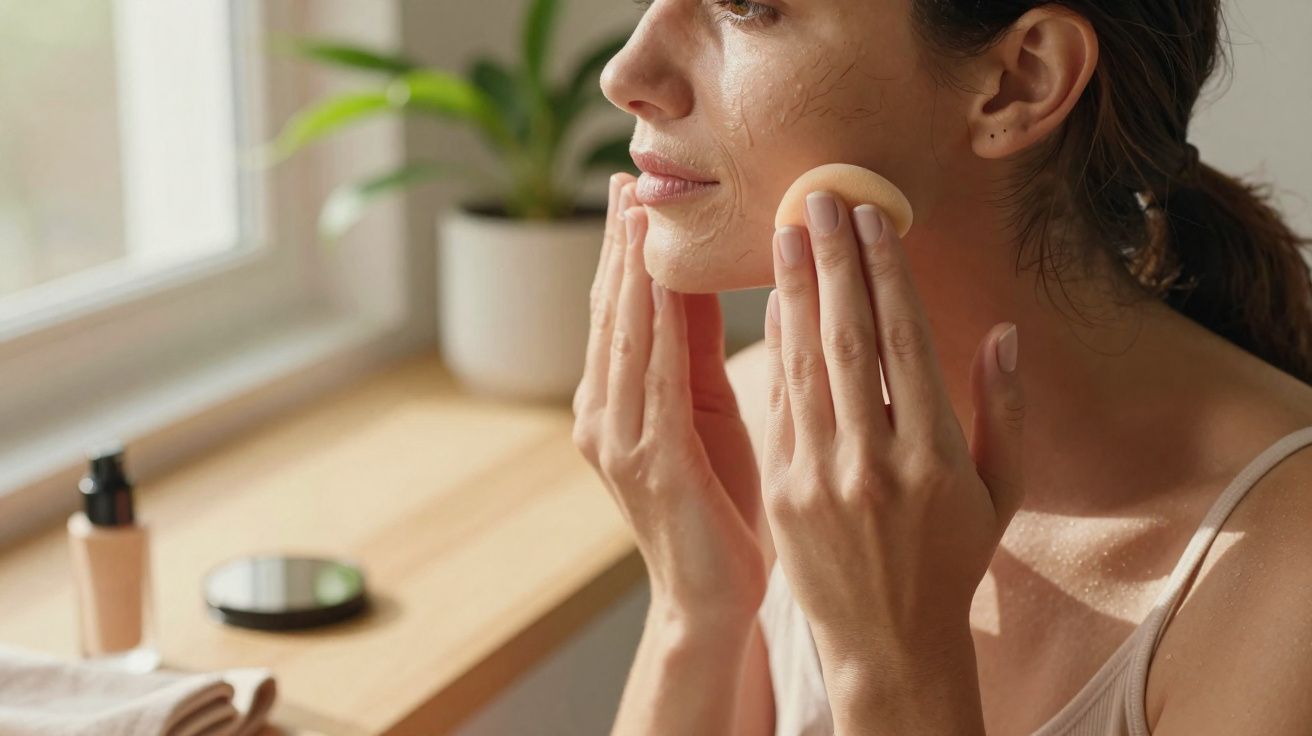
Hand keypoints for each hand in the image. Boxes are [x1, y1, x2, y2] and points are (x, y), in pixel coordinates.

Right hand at [572, 174, 765, 626]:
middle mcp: (603, 415)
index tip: (635, 189)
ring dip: (631, 266)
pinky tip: (659, 278)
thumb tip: (694, 277)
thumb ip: (693, 352)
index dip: (624, 248)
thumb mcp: (706, 415)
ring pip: (625, 333)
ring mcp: (618, 439)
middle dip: (620, 243)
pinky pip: (654, 375)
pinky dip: (656, 321)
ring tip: (638, 209)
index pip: (621, 311)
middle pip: (612, 311)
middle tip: (628, 178)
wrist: (714, 598)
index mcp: (618, 403)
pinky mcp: (650, 460)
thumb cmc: (721, 506)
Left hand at [760, 191, 1025, 671]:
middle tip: (816, 196)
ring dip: (794, 291)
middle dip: (833, 261)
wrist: (888, 640)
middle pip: (850, 339)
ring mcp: (821, 477)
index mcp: (934, 458)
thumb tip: (1003, 332)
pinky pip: (778, 403)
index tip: (872, 216)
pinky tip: (774, 303)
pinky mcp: (782, 490)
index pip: (905, 342)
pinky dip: (775, 347)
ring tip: (786, 232)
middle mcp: (875, 462)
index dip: (886, 272)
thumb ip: (1003, 411)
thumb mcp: (1000, 493)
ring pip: (805, 365)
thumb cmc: (952, 560)